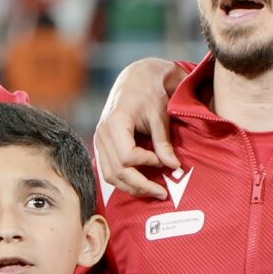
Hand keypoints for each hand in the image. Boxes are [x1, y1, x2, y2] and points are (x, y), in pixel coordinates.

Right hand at [93, 57, 192, 194]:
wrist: (135, 80)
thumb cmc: (148, 93)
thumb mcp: (160, 115)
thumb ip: (163, 142)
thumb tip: (173, 167)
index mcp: (115, 123)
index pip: (127, 156)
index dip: (146, 163)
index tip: (164, 162)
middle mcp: (102, 134)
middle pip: (116, 171)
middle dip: (140, 185)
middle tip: (162, 192)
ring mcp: (99, 141)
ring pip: (110, 175)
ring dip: (132, 187)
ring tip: (153, 191)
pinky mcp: (102, 146)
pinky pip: (108, 170)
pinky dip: (124, 180)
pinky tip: (141, 184)